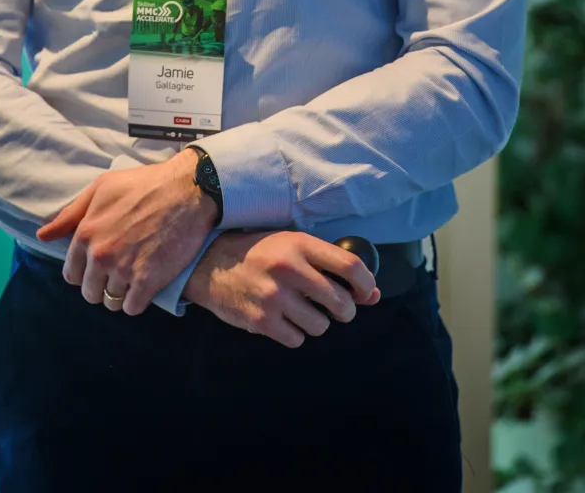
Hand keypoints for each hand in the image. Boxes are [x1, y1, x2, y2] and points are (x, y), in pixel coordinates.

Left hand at [35, 149, 215, 315]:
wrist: (188, 189)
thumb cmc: (145, 183)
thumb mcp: (102, 188)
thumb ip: (71, 214)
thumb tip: (43, 235)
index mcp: (86, 233)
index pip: (71, 273)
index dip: (85, 272)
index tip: (100, 266)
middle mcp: (100, 254)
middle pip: (90, 292)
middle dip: (102, 285)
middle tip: (120, 272)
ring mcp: (123, 269)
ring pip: (111, 302)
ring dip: (120, 294)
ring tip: (133, 278)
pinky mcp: (148, 280)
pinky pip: (132, 308)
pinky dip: (137, 302)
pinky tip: (145, 287)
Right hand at [183, 230, 380, 347]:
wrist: (210, 263)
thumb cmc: (260, 252)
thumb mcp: (293, 245)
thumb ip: (331, 266)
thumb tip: (374, 295)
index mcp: (300, 244)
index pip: (349, 266)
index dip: (366, 284)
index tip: (366, 293)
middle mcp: (289, 269)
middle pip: (340, 302)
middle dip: (345, 310)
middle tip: (336, 308)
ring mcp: (274, 297)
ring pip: (320, 326)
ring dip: (317, 322)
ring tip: (303, 311)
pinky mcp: (261, 321)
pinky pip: (296, 339)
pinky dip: (295, 333)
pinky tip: (284, 319)